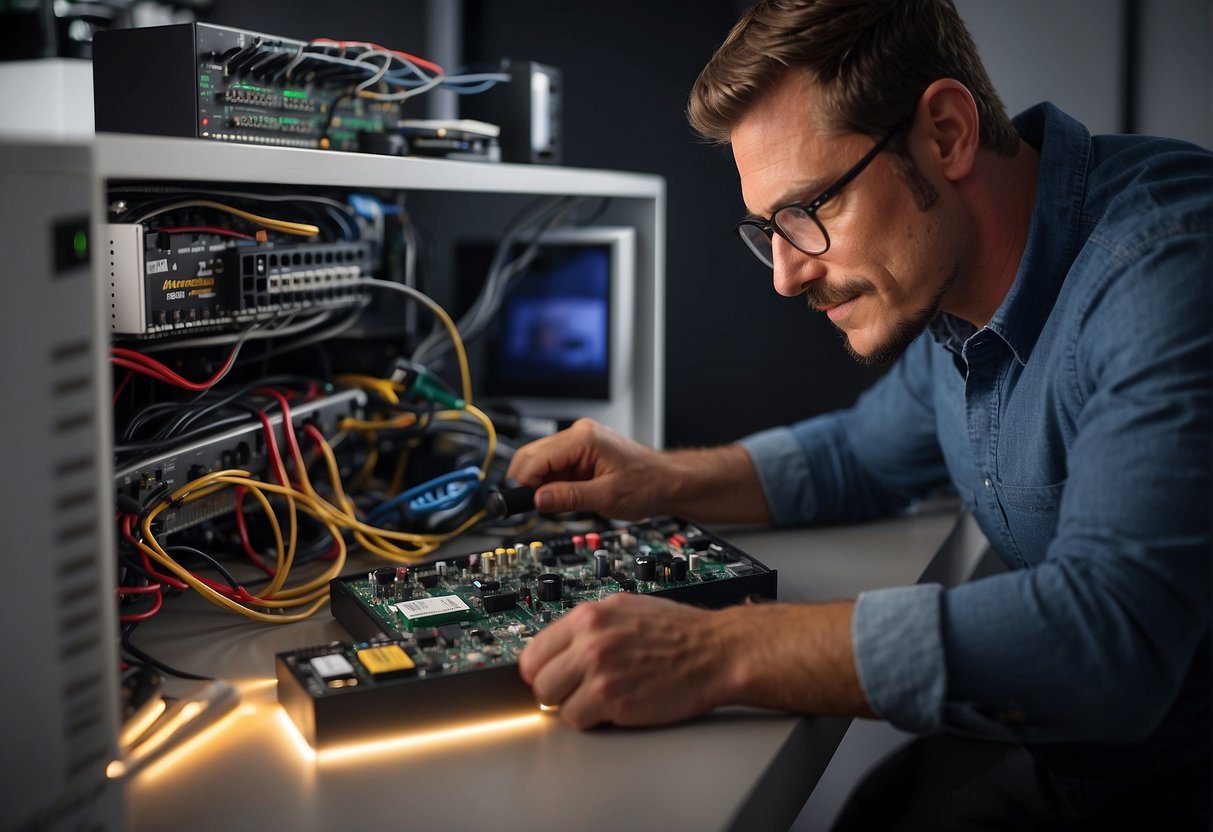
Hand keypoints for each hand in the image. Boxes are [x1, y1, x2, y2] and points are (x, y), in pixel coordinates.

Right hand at [506, 418, 672, 518]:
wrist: (668, 482)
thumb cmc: (648, 484)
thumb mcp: (607, 497)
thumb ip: (569, 498)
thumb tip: (538, 499)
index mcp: (583, 438)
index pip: (536, 458)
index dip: (526, 483)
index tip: (525, 505)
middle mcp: (578, 434)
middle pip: (532, 455)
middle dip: (530, 483)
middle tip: (538, 507)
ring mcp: (579, 442)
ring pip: (540, 462)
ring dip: (542, 484)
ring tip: (560, 503)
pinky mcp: (580, 453)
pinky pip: (554, 467)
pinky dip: (553, 484)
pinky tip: (567, 495)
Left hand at [517, 592, 735, 728]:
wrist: (717, 651)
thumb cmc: (679, 633)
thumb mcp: (626, 609)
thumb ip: (589, 626)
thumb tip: (558, 647)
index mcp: (590, 615)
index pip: (534, 649)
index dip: (542, 668)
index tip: (551, 675)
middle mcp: (591, 639)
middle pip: (538, 678)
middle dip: (555, 689)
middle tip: (575, 691)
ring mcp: (600, 670)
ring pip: (553, 702)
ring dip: (573, 705)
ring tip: (599, 698)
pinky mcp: (613, 699)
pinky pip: (578, 720)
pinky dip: (593, 720)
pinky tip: (614, 707)